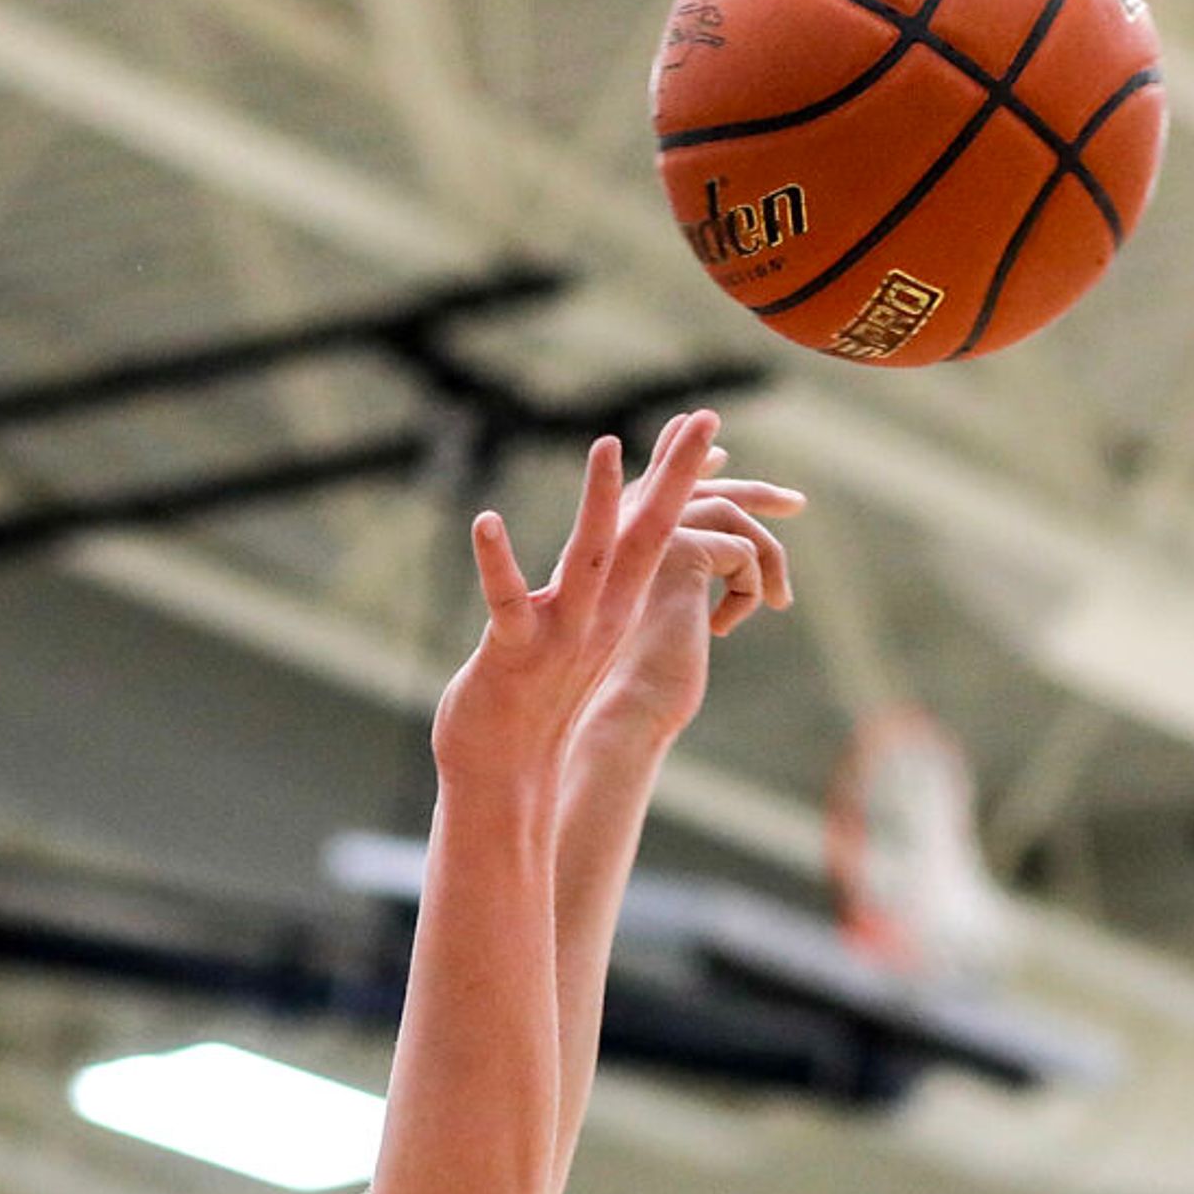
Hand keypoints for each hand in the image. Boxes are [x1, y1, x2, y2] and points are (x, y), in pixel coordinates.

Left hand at [433, 411, 722, 792]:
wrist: (507, 776)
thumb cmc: (534, 704)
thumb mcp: (577, 638)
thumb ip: (595, 594)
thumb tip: (607, 555)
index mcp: (617, 608)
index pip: (659, 529)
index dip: (679, 475)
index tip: (702, 424)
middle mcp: (601, 616)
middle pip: (648, 533)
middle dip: (675, 473)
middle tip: (706, 417)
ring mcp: (561, 635)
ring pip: (589, 560)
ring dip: (599, 503)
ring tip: (607, 445)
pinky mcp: (513, 654)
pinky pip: (508, 601)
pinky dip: (497, 562)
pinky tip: (487, 521)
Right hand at [583, 475, 807, 746]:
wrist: (626, 710)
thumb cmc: (641, 684)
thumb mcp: (661, 622)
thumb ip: (677, 581)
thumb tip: (721, 557)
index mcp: (615, 543)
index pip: (657, 485)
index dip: (690, 465)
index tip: (721, 460)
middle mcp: (625, 528)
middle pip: (700, 484)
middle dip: (751, 488)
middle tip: (797, 502)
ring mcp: (650, 533)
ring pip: (731, 511)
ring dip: (766, 554)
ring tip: (782, 600)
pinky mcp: (682, 550)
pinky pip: (743, 550)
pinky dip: (749, 592)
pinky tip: (720, 631)